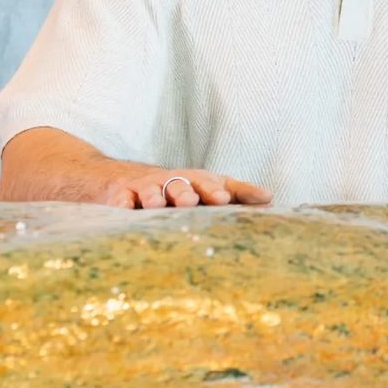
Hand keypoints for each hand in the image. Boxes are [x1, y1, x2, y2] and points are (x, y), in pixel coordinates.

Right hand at [101, 168, 271, 209]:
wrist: (118, 178)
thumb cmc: (170, 190)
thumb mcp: (199, 190)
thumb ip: (234, 193)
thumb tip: (269, 198)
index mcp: (195, 182)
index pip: (216, 183)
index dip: (228, 190)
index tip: (237, 199)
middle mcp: (172, 181)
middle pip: (184, 183)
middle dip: (193, 191)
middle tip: (202, 200)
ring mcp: (145, 187)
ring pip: (152, 190)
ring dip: (156, 195)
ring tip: (158, 204)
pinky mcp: (119, 195)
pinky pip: (119, 199)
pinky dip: (121, 203)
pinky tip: (122, 209)